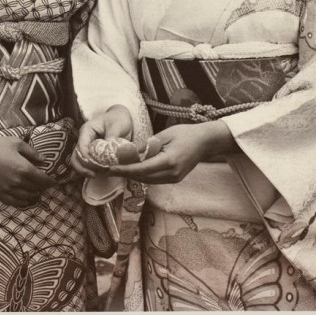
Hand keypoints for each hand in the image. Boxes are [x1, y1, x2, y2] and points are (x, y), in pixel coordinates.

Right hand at [0, 136, 56, 206]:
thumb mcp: (17, 143)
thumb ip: (33, 153)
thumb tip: (45, 159)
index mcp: (24, 168)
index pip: (43, 180)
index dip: (51, 182)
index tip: (55, 182)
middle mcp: (18, 181)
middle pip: (36, 189)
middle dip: (43, 187)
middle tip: (46, 185)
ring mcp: (8, 189)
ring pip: (27, 197)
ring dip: (35, 196)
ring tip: (38, 193)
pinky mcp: (0, 194)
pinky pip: (15, 203)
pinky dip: (23, 203)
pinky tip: (26, 200)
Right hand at [71, 104, 132, 177]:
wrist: (121, 119)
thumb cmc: (118, 119)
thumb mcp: (116, 125)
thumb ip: (112, 137)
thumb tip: (108, 150)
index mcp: (87, 131)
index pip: (81, 146)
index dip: (85, 158)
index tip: (94, 167)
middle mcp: (84, 140)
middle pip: (76, 157)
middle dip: (82, 168)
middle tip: (94, 175)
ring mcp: (87, 148)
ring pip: (80, 163)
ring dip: (87, 171)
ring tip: (99, 174)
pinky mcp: (93, 154)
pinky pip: (89, 165)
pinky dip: (94, 170)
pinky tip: (103, 173)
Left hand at [106, 121, 237, 183]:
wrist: (206, 142)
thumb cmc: (186, 134)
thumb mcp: (164, 135)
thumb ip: (147, 145)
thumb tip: (128, 151)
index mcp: (169, 161)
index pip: (142, 169)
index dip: (125, 170)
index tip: (111, 168)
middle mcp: (171, 174)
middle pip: (143, 178)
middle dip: (126, 174)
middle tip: (109, 169)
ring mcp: (174, 179)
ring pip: (148, 181)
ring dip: (133, 175)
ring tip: (118, 169)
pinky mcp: (175, 179)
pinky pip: (155, 179)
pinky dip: (143, 175)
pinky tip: (134, 168)